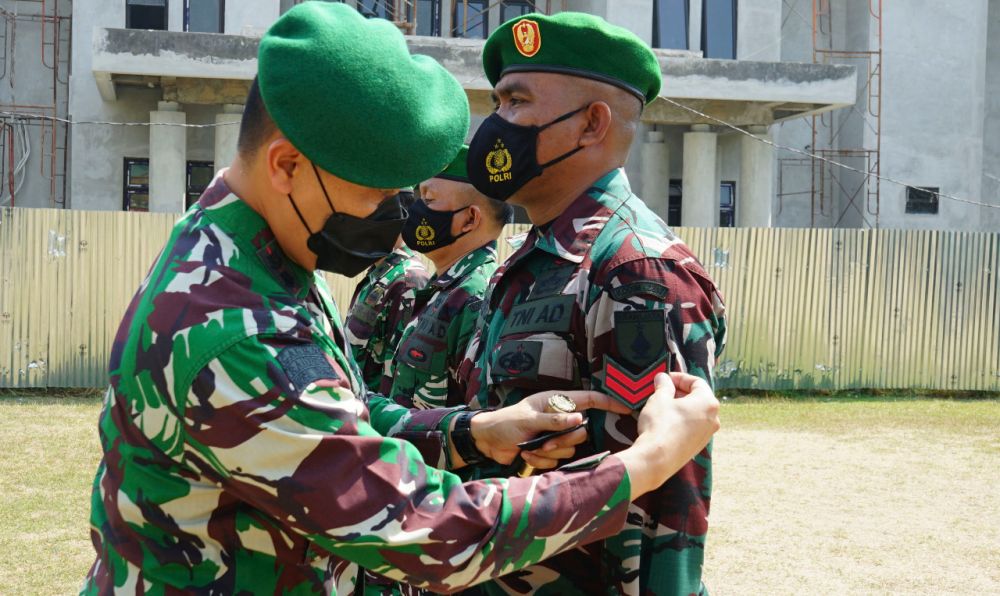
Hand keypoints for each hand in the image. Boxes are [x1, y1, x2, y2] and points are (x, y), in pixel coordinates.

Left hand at [468, 390, 632, 467]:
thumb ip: (554, 420)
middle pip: (581, 431)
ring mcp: (555, 435)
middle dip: (564, 440)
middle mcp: (559, 418)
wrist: (487, 441)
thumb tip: (580, 418)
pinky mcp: (549, 451)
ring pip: (571, 448)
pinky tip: (526, 456)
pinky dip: (542, 460)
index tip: (626, 409)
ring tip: (531, 449)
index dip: (608, 403)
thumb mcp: (529, 420)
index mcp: (556, 402)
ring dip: (550, 452)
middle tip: (544, 443)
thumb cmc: (505, 422)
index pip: (589, 400)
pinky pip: (558, 460)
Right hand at [617, 372, 719, 499]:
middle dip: (680, 392)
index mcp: (708, 403)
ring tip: (661, 405)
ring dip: (680, 406)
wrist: (656, 459)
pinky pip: (692, 427)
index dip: (679, 377)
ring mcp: (707, 435)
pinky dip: (681, 420)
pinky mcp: (698, 446)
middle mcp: (713, 419)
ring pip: (695, 413)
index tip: (665, 378)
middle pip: (698, 398)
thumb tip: (662, 378)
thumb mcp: (659, 399)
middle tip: (662, 390)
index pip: (697, 382)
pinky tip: (665, 421)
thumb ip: (663, 385)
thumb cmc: (660, 425)